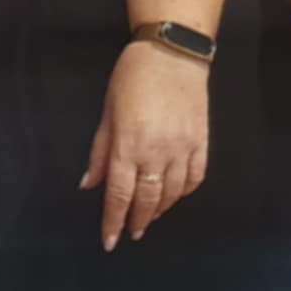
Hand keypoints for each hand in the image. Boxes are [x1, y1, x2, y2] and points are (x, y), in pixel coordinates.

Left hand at [82, 41, 211, 251]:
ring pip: (172, 193)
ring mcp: (182, 146)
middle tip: (131, 231)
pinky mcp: (201, 140)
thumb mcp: (107, 112)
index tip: (110, 241)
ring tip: (150, 217)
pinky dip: (184, 192)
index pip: (119, 195)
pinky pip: (195, 176)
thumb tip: (89, 184)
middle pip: (146, 199)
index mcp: (128, 144)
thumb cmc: (133, 76)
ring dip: (160, 210)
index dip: (113, 222)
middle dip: (137, 220)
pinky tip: (175, 194)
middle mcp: (156, 151)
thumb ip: (100, 152)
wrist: (173, 50)